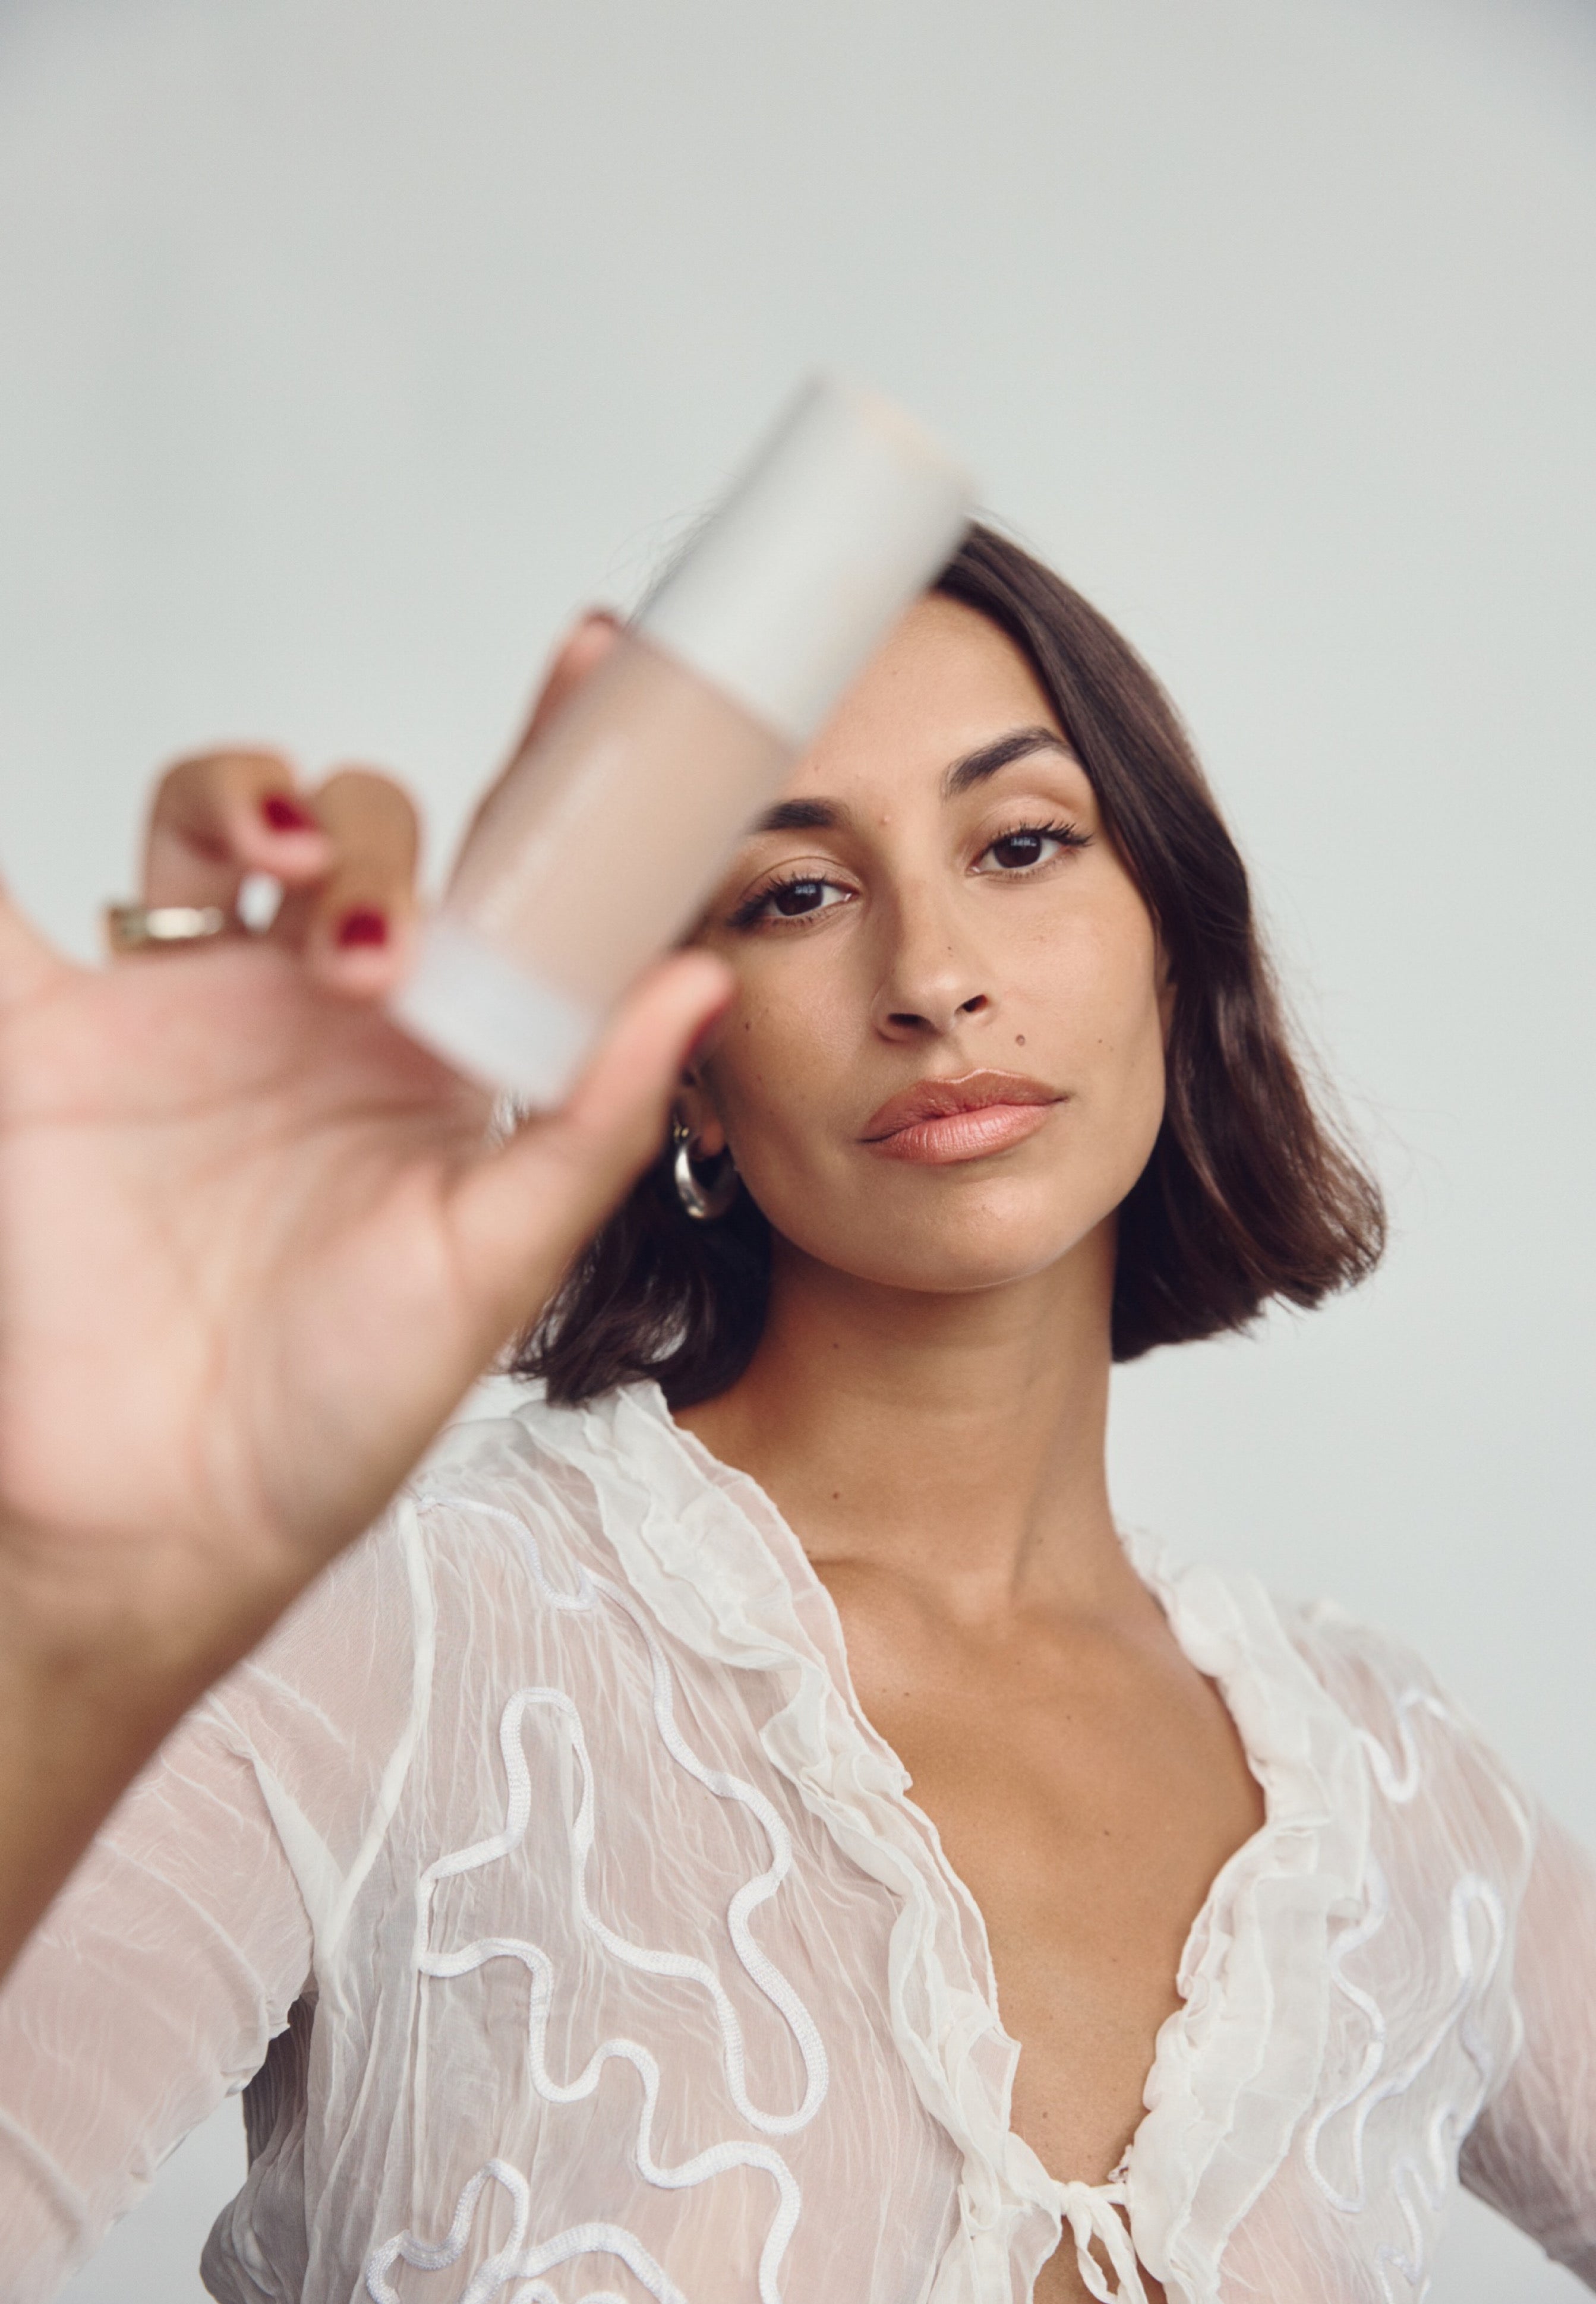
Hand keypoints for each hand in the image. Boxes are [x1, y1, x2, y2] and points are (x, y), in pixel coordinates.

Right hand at [0, 634, 728, 1963]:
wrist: (164, 1520)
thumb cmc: (333, 1420)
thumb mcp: (486, 1275)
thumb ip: (590, 1127)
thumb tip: (701, 979)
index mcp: (443, 1056)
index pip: (512, 875)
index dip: (552, 767)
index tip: (603, 666)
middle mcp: (323, 1012)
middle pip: (363, 826)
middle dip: (380, 833)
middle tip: (383, 941)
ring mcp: (188, 1012)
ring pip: (212, 816)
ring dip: (247, 794)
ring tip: (278, 866)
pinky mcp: (56, 1040)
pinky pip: (13, 916)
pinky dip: (10, 876)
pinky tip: (92, 862)